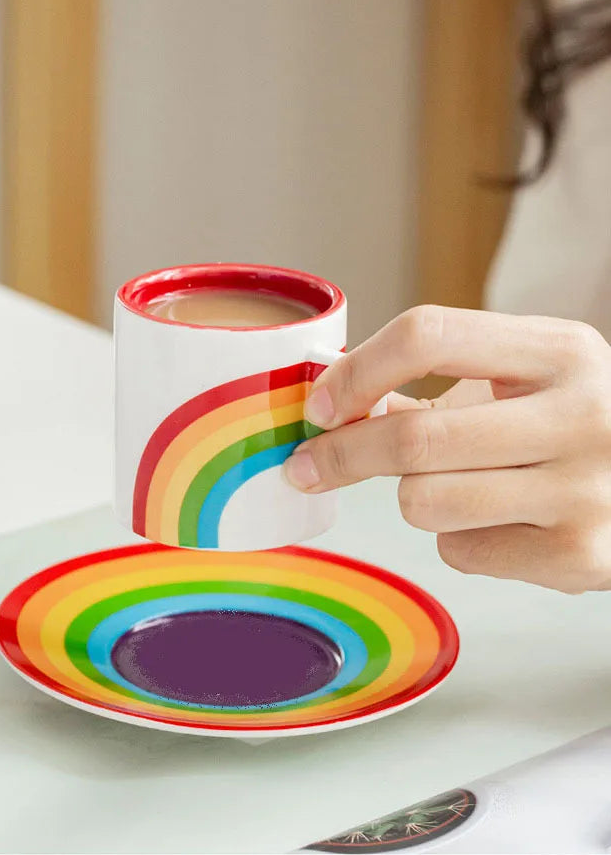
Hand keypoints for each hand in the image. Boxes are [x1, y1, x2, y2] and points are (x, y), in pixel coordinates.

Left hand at [284, 305, 610, 592]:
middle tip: (310, 464)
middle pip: (414, 436)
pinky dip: (457, 538)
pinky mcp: (577, 557)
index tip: (322, 405)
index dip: (356, 371)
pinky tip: (500, 521)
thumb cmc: (569, 423)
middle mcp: (582, 415)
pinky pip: (458, 551)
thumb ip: (435, 381)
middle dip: (343, 453)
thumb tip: (333, 400)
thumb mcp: (524, 377)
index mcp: (561, 350)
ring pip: (424, 502)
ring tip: (456, 485)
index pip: (428, 336)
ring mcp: (584, 491)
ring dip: (414, 496)